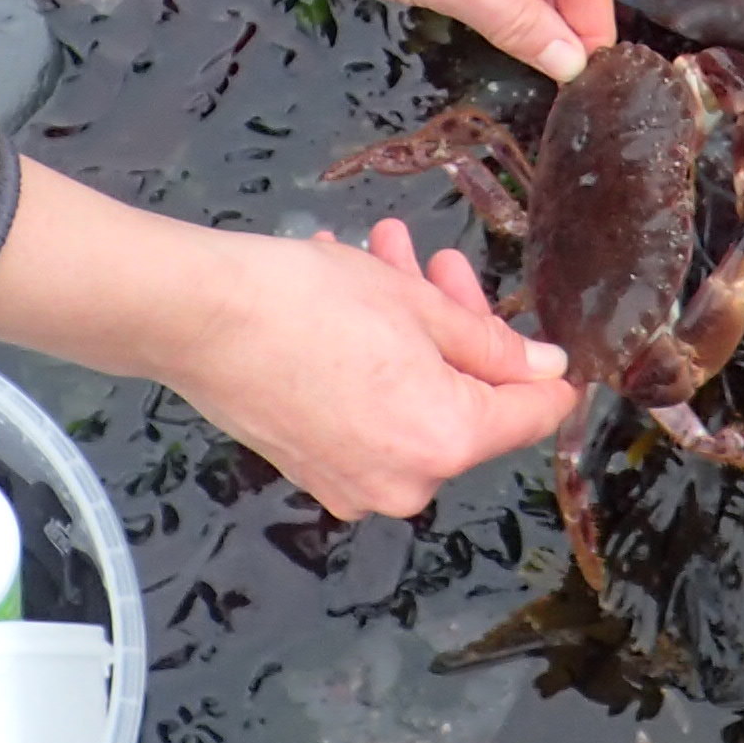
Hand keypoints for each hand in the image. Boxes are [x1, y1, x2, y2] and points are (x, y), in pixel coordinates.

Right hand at [0, 165, 577, 518]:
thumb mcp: (415, 305)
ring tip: (385, 258)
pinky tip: (352, 297)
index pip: (530, 414)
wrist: (200, 316)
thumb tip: (544, 370)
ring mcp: (356, 484)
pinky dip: (372, 366)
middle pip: (466, 402)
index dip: (539, 365)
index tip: (535, 328)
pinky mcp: (317, 471)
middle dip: (457, 327)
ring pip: (414, 401)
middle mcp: (405, 482)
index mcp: (444, 442)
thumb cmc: (306, 301)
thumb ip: (489, 344)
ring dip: (410, 333)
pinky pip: (370, 416)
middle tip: (437, 266)